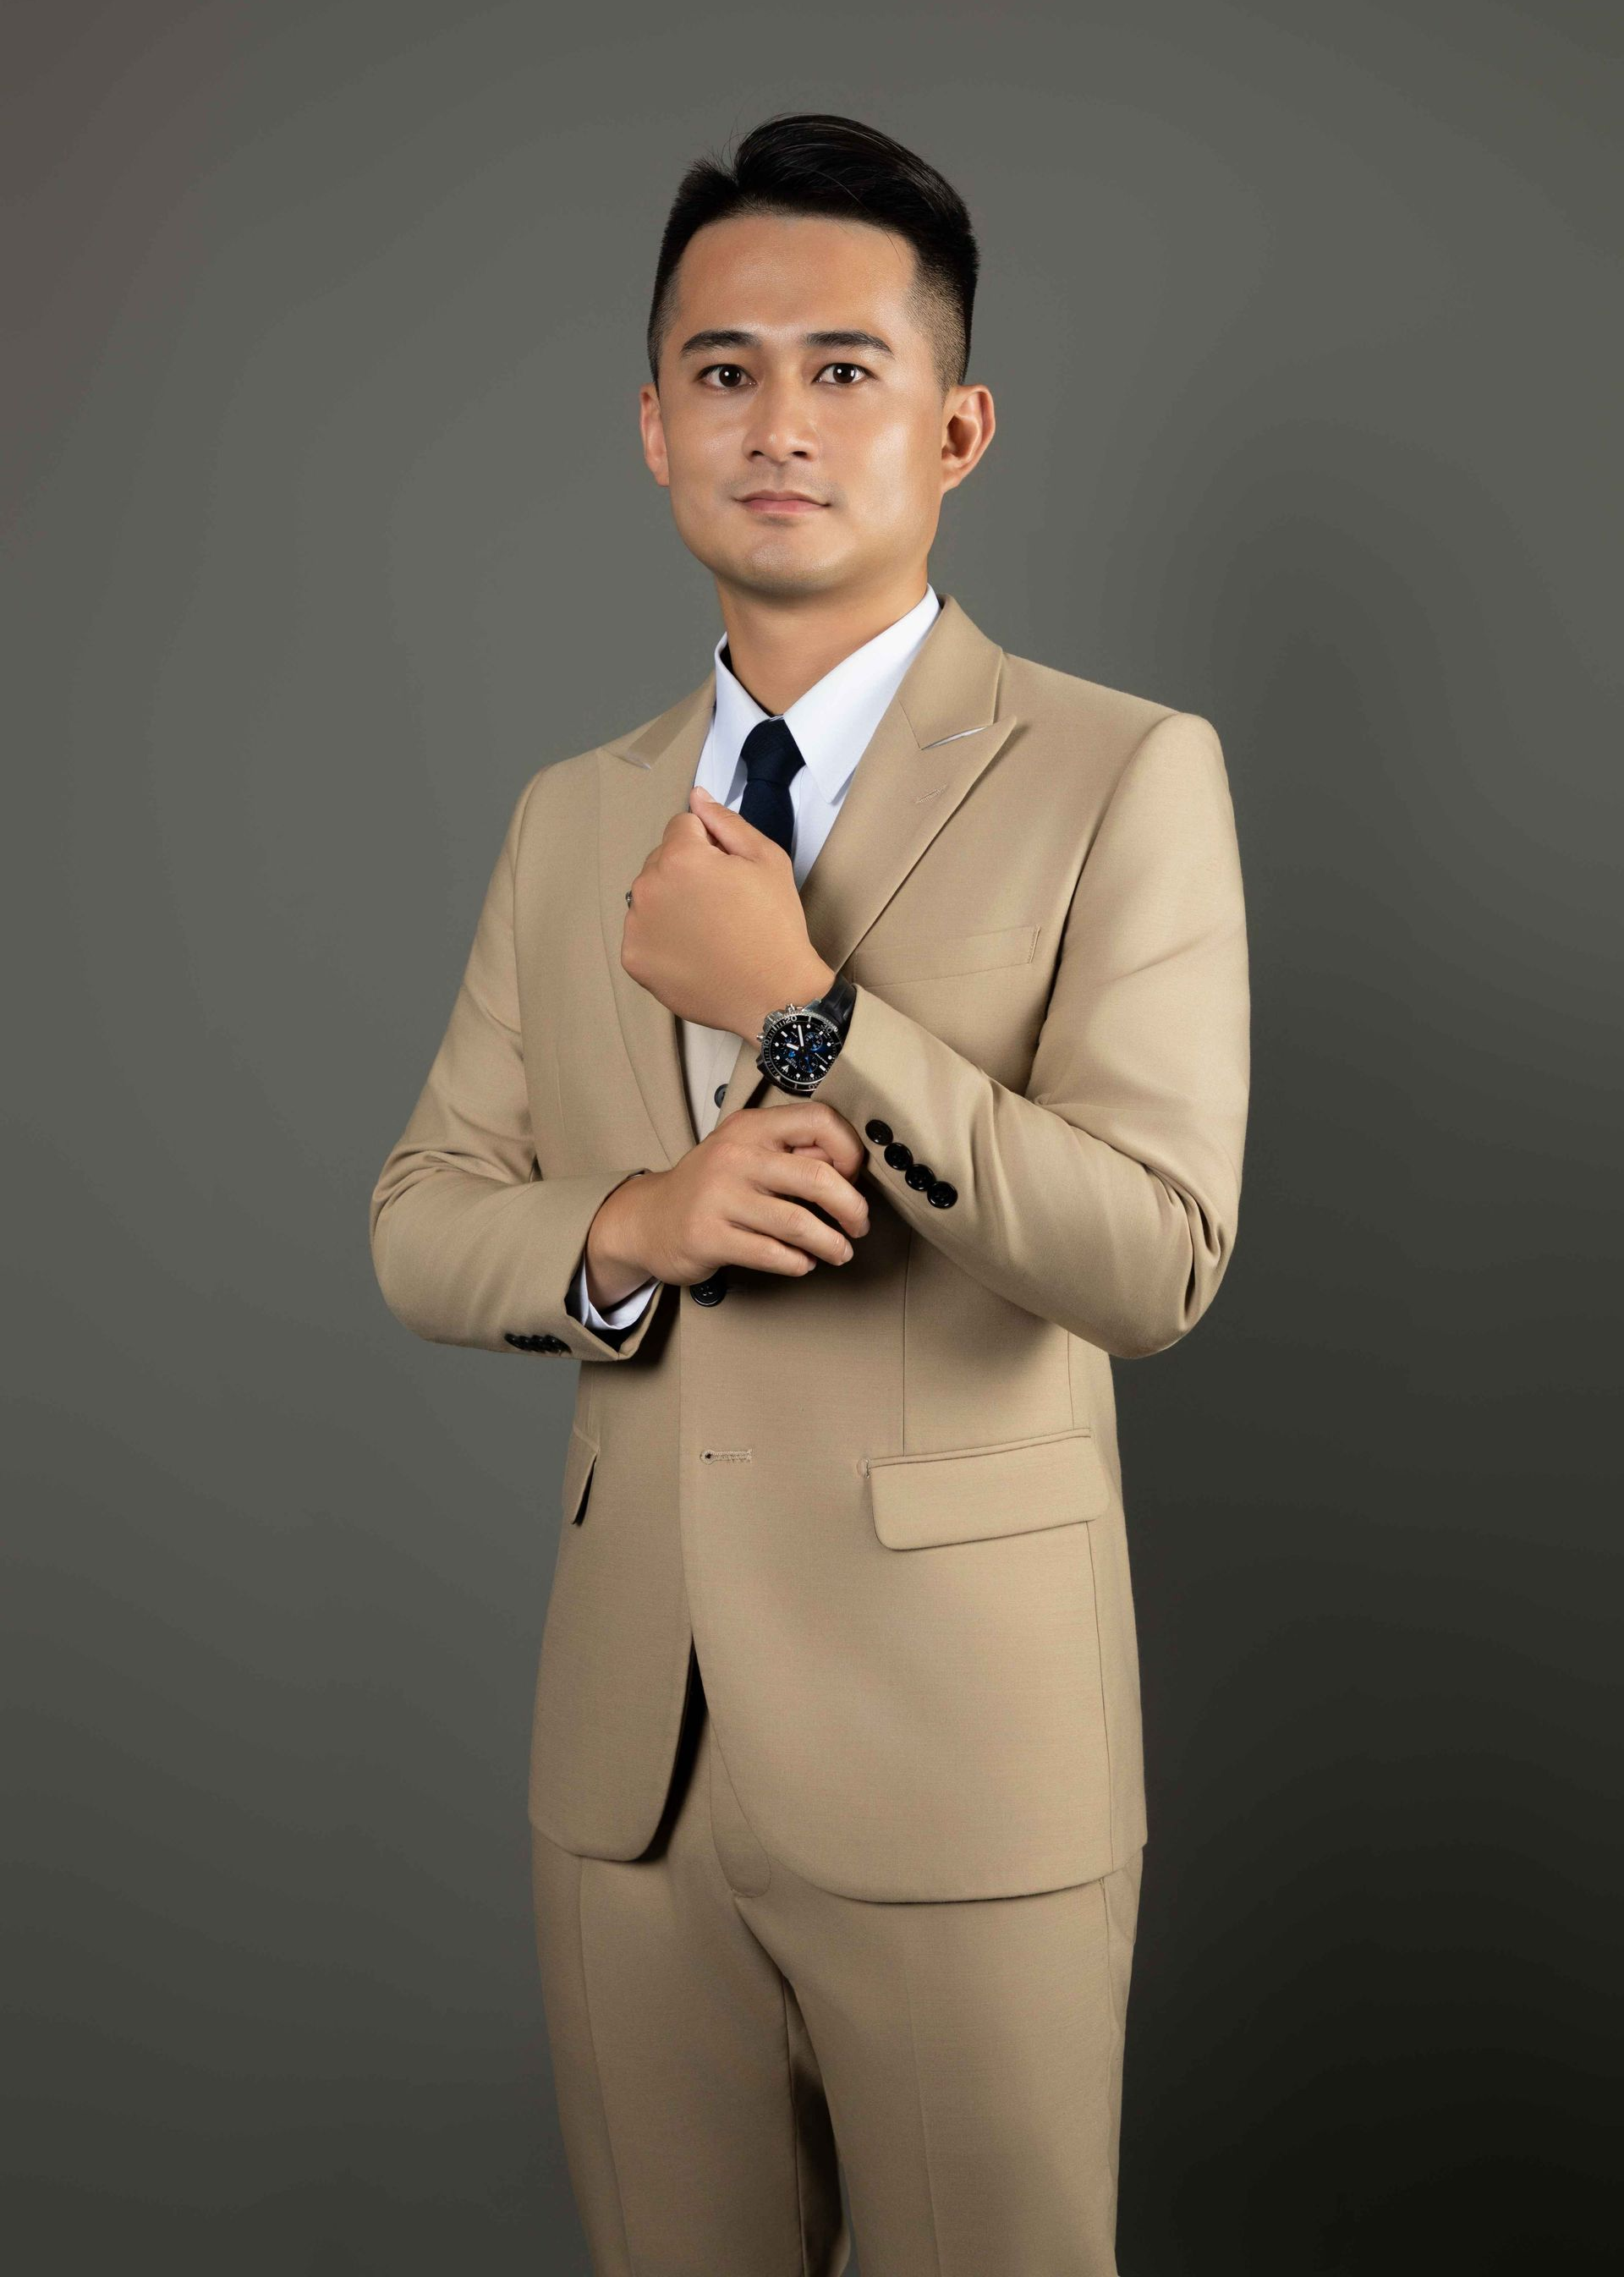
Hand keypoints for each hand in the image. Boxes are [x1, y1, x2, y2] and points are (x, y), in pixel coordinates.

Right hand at [584, 1102, 869, 1297]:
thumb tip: (852, 1167)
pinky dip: (797, 1263)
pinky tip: (802, 1262)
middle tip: (859, 1224)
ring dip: (831, 1244)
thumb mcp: (746, 1151)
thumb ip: (792, 1151)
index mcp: (751, 1126)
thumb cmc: (711, 1186)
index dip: (850, 1151)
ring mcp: (718, 1196)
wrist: (648, 1219)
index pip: (820, 1120)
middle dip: (852, 1208)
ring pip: (799, 1223)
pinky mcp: (708, 1236)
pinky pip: (771, 1253)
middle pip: (819, 1177)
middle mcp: (734, 1155)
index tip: (853, 1177)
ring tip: (840, 1251)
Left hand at [620, 787, 833, 1043]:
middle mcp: (647, 887)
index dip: (711, 844)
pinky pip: (642, 931)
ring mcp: (636, 926)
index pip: (682, 825)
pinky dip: (662, 937)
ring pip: (650, 896)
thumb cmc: (775, 926)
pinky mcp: (633, 959)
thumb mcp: (767, 860)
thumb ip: (726, 822)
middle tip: (722, 904)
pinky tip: (692, 951)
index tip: (730, 873)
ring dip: (671, 903)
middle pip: (661, 860)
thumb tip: (696, 797)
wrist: (774, 996)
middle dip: (687, 871)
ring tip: (708, 931)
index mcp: (680, 857)